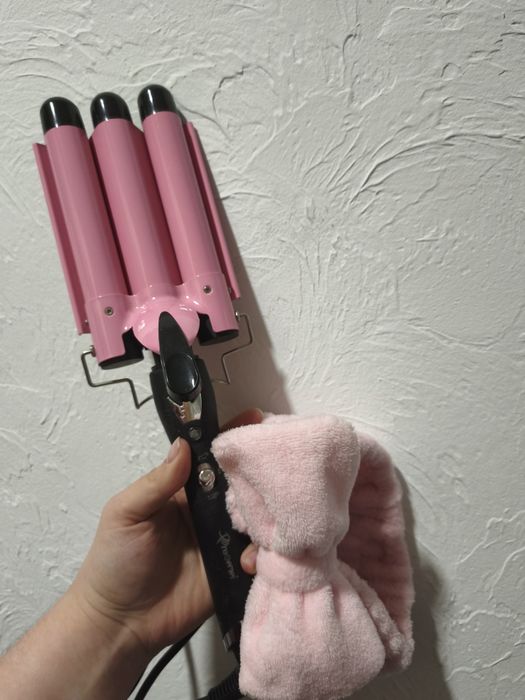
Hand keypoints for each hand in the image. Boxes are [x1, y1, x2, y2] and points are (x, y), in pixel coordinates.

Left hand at [70, 408, 261, 657]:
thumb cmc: (114, 562)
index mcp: (184, 491)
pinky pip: (257, 556)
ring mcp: (222, 541)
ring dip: (267, 514)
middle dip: (262, 473)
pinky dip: (263, 554)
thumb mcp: (126, 513)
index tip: (257, 420)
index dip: (234, 440)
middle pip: (242, 484)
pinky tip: (252, 559)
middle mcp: (208, 511)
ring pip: (256, 518)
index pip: (213, 458)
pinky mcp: (231, 571)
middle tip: (281, 466)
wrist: (120, 623)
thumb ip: (157, 481)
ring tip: (274, 515)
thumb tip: (184, 444)